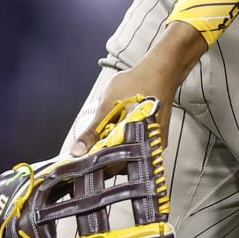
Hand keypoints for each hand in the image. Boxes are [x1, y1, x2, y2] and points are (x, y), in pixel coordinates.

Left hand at [66, 22, 206, 153]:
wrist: (160, 71)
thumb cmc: (138, 83)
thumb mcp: (108, 105)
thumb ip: (93, 131)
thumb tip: (78, 150)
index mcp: (137, 142)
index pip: (112, 166)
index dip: (93, 164)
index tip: (79, 161)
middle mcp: (150, 147)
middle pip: (121, 165)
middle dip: (103, 159)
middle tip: (88, 148)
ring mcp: (154, 143)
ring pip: (129, 157)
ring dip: (113, 150)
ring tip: (101, 138)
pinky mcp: (155, 137)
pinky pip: (136, 147)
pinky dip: (123, 143)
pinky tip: (115, 133)